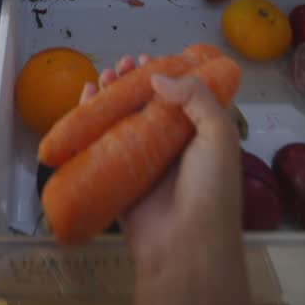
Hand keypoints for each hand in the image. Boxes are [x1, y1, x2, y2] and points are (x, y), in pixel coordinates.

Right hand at [81, 56, 241, 280]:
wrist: (186, 245)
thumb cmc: (210, 188)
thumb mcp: (218, 134)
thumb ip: (196, 97)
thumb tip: (158, 76)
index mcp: (198, 134)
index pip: (179, 96)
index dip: (164, 75)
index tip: (147, 59)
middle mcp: (169, 145)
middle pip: (145, 105)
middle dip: (131, 82)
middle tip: (120, 65)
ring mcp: (140, 161)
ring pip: (120, 121)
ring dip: (110, 96)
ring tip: (102, 77)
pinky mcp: (116, 177)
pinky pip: (98, 145)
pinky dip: (89, 121)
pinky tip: (85, 100)